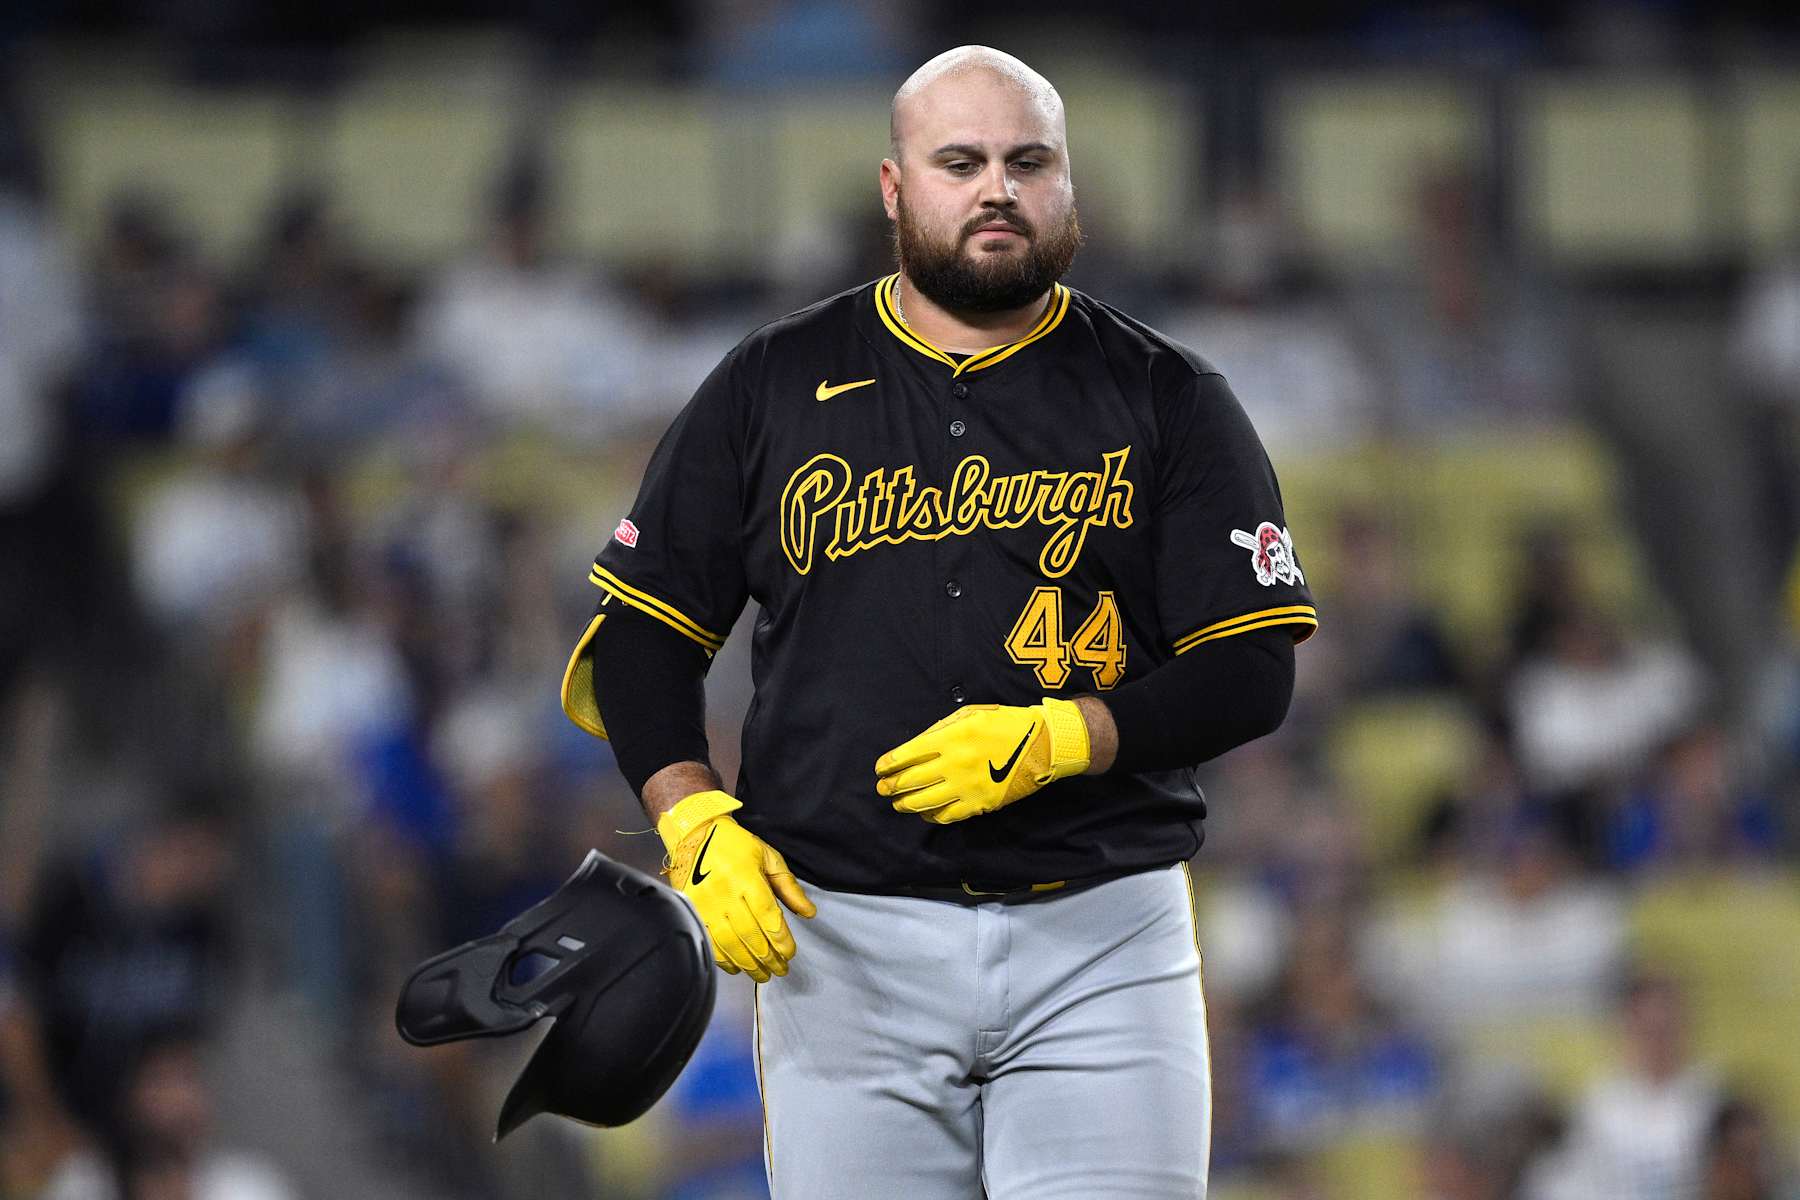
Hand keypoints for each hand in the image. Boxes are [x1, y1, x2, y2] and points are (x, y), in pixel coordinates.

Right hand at [658, 790, 814, 982]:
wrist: (695, 835)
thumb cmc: (734, 845)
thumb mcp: (768, 857)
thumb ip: (789, 887)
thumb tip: (808, 912)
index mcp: (747, 879)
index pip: (768, 918)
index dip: (781, 941)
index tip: (790, 954)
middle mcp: (725, 895)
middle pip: (750, 936)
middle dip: (768, 958)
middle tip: (780, 970)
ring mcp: (705, 906)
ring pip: (729, 945)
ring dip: (748, 965)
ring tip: (762, 975)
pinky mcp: (693, 912)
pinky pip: (709, 943)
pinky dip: (724, 960)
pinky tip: (737, 967)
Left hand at [874, 698, 1089, 823]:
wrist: (1043, 744)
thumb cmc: (1005, 724)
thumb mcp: (970, 714)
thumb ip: (940, 729)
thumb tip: (914, 747)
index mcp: (950, 738)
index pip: (906, 755)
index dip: (888, 764)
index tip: (880, 769)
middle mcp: (954, 764)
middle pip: (910, 782)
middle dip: (891, 787)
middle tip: (883, 789)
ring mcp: (966, 787)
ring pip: (924, 803)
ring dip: (906, 804)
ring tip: (899, 802)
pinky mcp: (979, 803)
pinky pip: (946, 816)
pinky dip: (931, 816)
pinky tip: (925, 813)